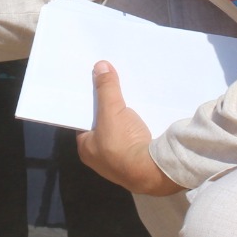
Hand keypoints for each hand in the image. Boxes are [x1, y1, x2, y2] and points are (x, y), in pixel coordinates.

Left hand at [77, 62, 181, 195]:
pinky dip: (137, 133)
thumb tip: (100, 65)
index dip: (91, 107)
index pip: (85, 123)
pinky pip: (134, 143)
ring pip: (119, 137)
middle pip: (102, 129)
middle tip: (114, 93)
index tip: (97, 92)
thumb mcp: (111, 110)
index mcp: (86, 149)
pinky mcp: (137, 165)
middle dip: (109, 114)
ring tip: (130, 103)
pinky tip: (143, 121)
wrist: (151, 170)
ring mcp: (119, 164)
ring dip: (125, 124)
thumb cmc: (121, 142)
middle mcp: (99, 160)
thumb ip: (106, 89)